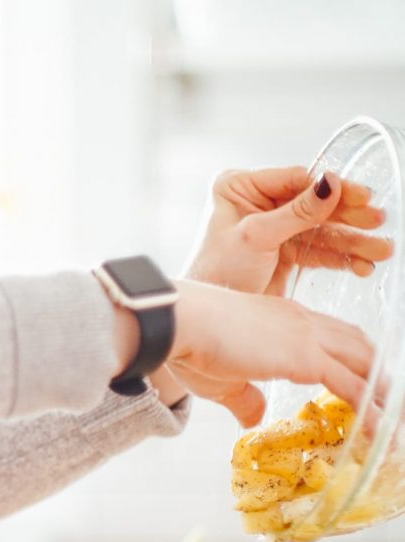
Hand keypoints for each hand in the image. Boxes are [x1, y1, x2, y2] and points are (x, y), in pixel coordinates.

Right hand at [167, 279, 373, 426]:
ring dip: (384, 393)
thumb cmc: (192, 345)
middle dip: (379, 373)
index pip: (333, 336)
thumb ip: (245, 399)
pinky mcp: (305, 358)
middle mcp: (303, 322)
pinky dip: (370, 409)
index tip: (367, 379)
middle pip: (359, 346)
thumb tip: (254, 418)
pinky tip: (380, 429)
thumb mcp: (224, 380)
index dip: (354, 358)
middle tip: (391, 402)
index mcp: (285, 319)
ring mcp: (308, 337)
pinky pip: (351, 386)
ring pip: (364, 363)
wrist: (183, 322)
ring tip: (395, 421)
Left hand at [186, 167, 392, 295]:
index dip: (330, 190)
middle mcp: (257, 204)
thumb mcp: (256, 237)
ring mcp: (272, 230)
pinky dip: (339, 259)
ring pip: (320, 231)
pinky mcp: (282, 255)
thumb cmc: (215, 273)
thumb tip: (331, 183)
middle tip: (377, 221)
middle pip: (313, 205)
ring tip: (380, 251)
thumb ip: (297, 212)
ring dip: (351, 242)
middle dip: (347, 217)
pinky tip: (361, 265)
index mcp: (241, 187)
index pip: (296, 181)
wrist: (204, 318)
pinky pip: (317, 252)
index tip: (360, 196)